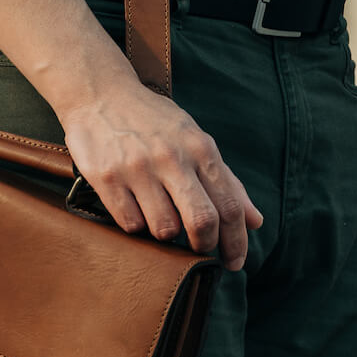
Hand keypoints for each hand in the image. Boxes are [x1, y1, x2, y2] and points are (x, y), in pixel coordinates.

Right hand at [60, 77, 262, 270]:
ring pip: (164, 228)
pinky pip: (131, 224)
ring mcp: (138, 168)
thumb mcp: (195, 140)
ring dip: (166, 234)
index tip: (235, 262)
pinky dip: (137, 225)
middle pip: (201, 221)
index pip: (229, 205)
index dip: (237, 242)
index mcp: (200, 148)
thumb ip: (226, 181)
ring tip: (160, 217)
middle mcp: (171, 158)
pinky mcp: (107, 178)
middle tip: (201, 250)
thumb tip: (255, 221)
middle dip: (204, 245)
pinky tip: (136, 208)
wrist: (100, 94)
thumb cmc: (154, 122)